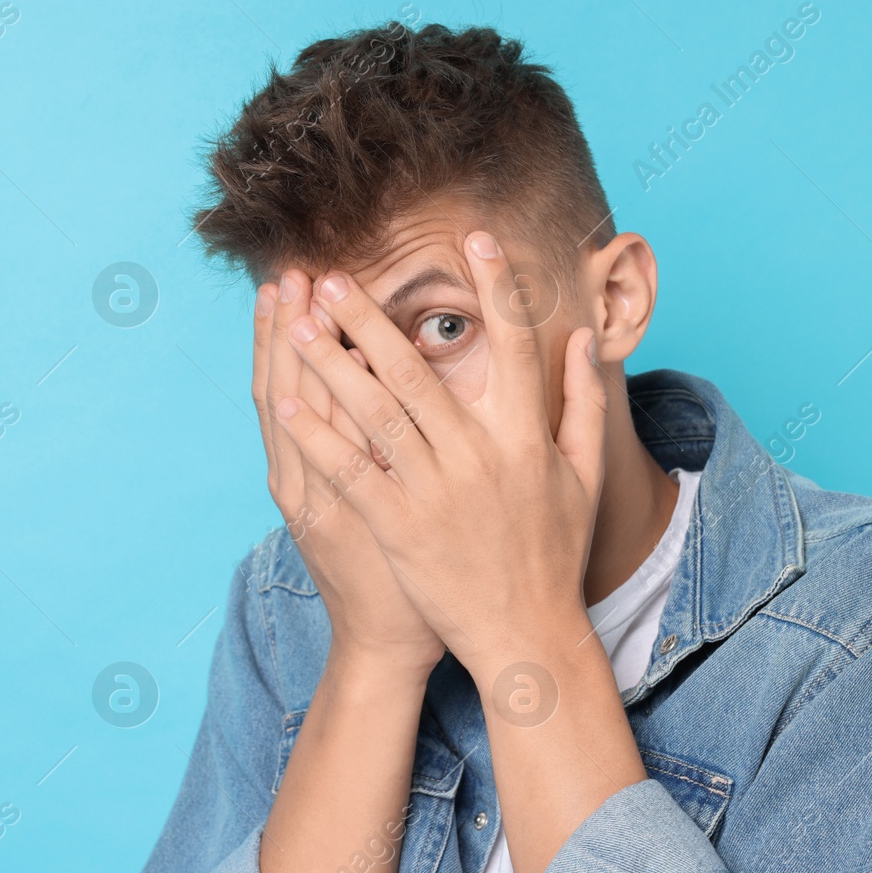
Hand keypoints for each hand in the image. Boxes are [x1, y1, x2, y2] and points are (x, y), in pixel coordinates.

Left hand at [273, 232, 608, 672]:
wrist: (526, 635)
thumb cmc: (553, 555)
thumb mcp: (582, 477)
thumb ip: (582, 404)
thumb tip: (582, 338)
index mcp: (526, 439)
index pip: (516, 345)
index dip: (497, 286)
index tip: (475, 237)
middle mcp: (479, 458)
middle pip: (417, 373)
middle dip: (371, 319)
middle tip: (333, 277)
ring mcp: (436, 494)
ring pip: (375, 415)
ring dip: (331, 363)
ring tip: (296, 321)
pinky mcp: (399, 529)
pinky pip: (350, 472)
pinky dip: (318, 435)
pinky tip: (288, 401)